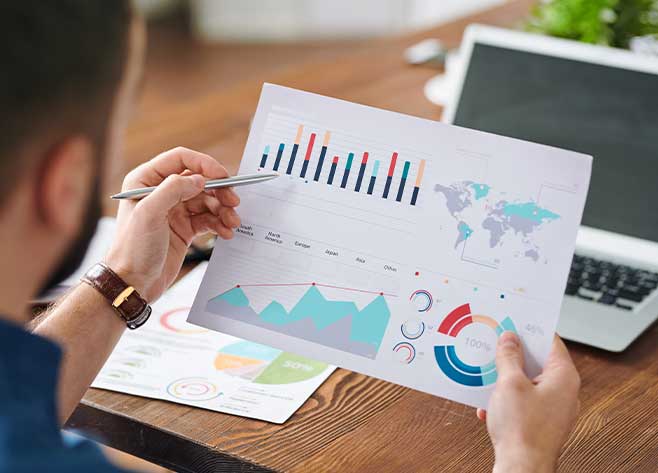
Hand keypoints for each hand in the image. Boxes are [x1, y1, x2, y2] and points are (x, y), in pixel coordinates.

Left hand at [106, 147, 239, 301]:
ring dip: (222, 210)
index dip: (204, 164)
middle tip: (233, 202)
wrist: (133, 283)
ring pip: (207, 200)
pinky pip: (208, 219)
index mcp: (145, 180)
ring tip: (232, 223)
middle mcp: (161, 192)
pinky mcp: (184, 228)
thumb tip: (200, 179)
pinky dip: (219, 224)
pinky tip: (226, 233)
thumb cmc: (133, 249)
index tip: (223, 176)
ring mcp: (174, 210)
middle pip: (199, 180)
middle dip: (219, 190)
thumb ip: (173, 190)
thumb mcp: (149, 214)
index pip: (180, 159)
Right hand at [477, 333, 579, 472]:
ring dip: (506, 378)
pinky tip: (489, 404)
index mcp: (564, 377)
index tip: (514, 323)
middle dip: (514, 355)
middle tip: (496, 346)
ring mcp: (553, 409)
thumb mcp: (509, 383)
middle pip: (538, 361)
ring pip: (528, 382)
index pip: (550, 341)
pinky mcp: (541, 422)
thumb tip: (510, 340)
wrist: (522, 468)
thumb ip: (509, 356)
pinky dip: (507, 398)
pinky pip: (524, 400)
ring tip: (489, 376)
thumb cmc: (523, 431)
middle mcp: (564, 392)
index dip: (530, 329)